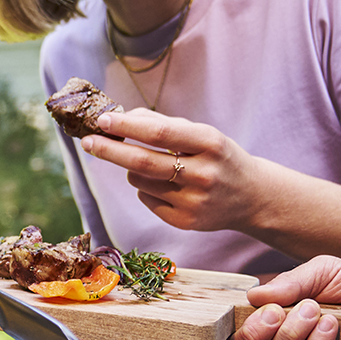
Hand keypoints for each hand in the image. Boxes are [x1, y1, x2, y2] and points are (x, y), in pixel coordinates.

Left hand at [80, 107, 267, 231]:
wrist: (253, 197)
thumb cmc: (219, 157)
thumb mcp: (202, 134)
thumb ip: (163, 124)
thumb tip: (120, 118)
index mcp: (210, 143)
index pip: (159, 134)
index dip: (126, 127)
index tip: (102, 120)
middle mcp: (203, 173)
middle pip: (142, 162)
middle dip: (110, 150)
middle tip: (88, 141)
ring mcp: (194, 201)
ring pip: (139, 181)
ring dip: (133, 169)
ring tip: (152, 165)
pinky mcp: (186, 222)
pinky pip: (146, 199)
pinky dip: (145, 188)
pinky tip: (167, 186)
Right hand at [233, 256, 340, 339]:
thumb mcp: (329, 272)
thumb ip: (291, 282)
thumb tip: (252, 296)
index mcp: (278, 325)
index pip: (237, 332)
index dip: (236, 321)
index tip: (255, 302)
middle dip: (252, 333)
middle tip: (275, 313)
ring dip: (293, 333)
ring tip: (321, 312)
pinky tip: (333, 328)